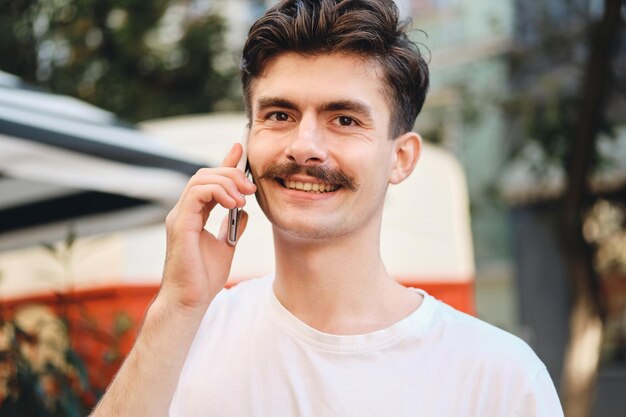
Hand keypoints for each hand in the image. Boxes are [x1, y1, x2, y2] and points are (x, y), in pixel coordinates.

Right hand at [160, 143, 255, 310]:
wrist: (191, 300)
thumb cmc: (204, 278)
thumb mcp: (226, 246)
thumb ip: (233, 226)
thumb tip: (245, 211)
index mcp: (193, 214)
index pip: (209, 181)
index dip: (224, 163)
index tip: (240, 149)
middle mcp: (184, 211)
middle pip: (205, 175)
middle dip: (231, 174)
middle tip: (251, 188)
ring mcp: (179, 216)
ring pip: (200, 179)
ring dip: (227, 182)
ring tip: (244, 197)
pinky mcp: (180, 224)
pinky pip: (196, 194)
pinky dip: (217, 192)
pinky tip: (233, 203)